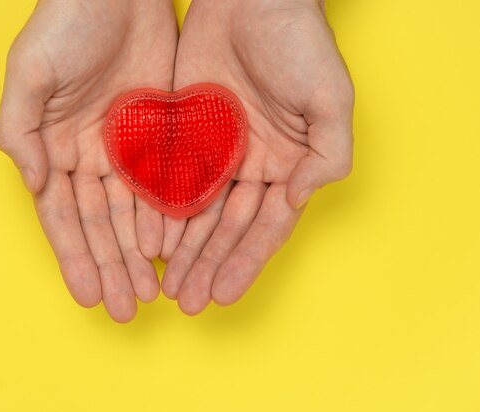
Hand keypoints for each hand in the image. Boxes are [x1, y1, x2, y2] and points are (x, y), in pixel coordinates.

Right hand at [0, 0, 177, 321]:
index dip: (74, 257)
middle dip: (111, 267)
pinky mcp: (161, 135)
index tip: (86, 295)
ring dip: (138, 254)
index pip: (64, 216)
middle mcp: (91, 156)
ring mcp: (128, 148)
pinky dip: (167, 218)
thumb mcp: (28, 74)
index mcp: (56, 148)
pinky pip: (165, 184)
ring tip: (149, 292)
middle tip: (124, 310)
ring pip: (134, 213)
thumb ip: (20, 132)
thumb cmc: (64, 23)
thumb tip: (33, 185)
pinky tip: (170, 249)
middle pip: (101, 224)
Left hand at [161, 0, 353, 313]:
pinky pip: (168, 179)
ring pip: (194, 212)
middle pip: (225, 227)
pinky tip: (148, 241)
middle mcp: (250, 165)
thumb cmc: (298, 41)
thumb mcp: (331, 97)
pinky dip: (159, 211)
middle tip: (187, 303)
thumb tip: (299, 200)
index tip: (223, 295)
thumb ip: (327, 154)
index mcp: (287, 164)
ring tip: (164, 286)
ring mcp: (214, 150)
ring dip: (181, 250)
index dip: (245, 262)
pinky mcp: (182, 132)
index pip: (265, 226)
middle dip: (206, 265)